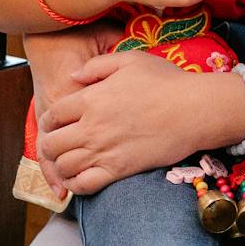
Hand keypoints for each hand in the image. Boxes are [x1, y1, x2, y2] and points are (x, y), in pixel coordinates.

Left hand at [36, 50, 237, 194]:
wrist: (195, 110)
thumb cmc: (166, 81)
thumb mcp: (130, 60)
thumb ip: (96, 66)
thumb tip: (72, 76)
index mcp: (90, 99)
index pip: (52, 115)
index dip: (49, 121)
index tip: (55, 124)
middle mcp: (91, 127)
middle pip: (52, 144)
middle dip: (50, 145)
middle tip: (59, 144)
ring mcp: (104, 151)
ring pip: (64, 166)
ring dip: (61, 165)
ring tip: (68, 162)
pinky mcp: (119, 170)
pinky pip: (84, 185)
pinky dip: (75, 185)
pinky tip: (80, 178)